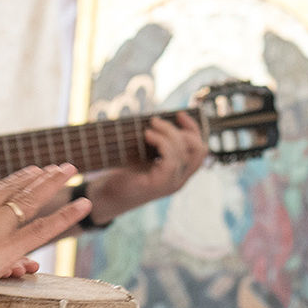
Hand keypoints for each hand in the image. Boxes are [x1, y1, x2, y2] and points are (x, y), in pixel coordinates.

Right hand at [0, 164, 88, 301]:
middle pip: (14, 187)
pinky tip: (84, 204)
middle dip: (35, 176)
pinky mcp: (8, 246)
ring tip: (69, 169)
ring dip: (52, 182)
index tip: (25, 175)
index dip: (10, 183)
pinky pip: (43, 229)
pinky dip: (66, 215)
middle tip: (52, 167)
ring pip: (30, 198)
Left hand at [80, 111, 206, 225]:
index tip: (179, 114)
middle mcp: (180, 179)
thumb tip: (160, 118)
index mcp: (180, 171)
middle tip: (156, 121)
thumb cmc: (124, 172)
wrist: (107, 194)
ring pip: (183, 153)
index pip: (200, 149)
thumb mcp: (144, 153)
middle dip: (181, 130)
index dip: (194, 129)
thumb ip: (158, 142)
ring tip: (149, 127)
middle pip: (198, 150)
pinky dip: (161, 143)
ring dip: (168, 133)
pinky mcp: (159, 186)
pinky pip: (171, 162)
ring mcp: (171, 184)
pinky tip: (147, 135)